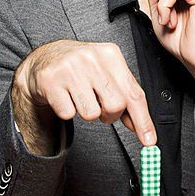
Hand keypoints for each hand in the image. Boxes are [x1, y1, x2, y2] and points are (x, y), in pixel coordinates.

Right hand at [12, 39, 156, 144]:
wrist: (45, 59)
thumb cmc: (80, 68)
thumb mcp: (106, 74)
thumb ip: (124, 96)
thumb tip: (139, 126)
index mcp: (110, 54)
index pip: (133, 93)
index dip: (143, 120)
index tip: (149, 140)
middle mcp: (91, 58)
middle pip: (116, 105)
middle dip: (110, 115)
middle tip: (100, 106)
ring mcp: (70, 68)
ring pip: (91, 114)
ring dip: (87, 113)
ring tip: (80, 97)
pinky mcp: (51, 81)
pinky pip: (68, 113)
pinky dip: (67, 111)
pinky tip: (65, 96)